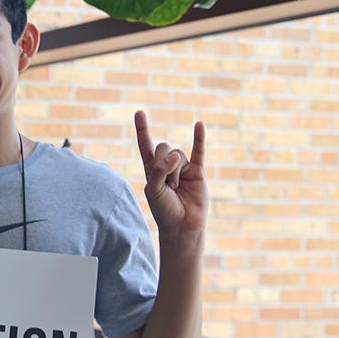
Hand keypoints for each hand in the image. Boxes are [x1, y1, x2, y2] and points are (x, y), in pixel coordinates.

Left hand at [134, 111, 206, 236]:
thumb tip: (175, 154)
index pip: (145, 146)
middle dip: (164, 164)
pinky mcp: (197, 171)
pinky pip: (198, 151)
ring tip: (177, 188)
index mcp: (151, 169)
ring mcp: (182, 167)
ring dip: (176, 171)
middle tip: (167, 185)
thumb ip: (159, 170)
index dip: (143, 130)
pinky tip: (199, 124)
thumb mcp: (153, 190)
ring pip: (178, 154)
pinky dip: (199, 138)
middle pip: (163, 148)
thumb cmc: (164, 210)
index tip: (139, 112)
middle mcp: (166, 166)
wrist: (182, 225)